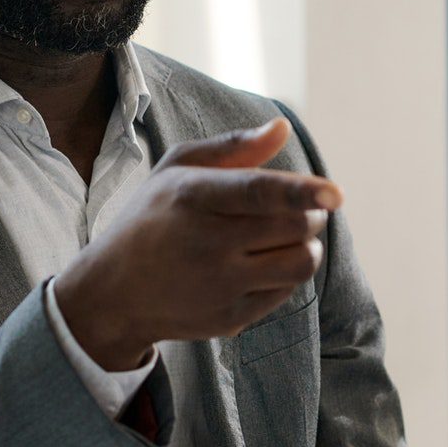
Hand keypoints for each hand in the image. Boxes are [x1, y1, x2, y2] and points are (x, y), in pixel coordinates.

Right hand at [53, 118, 342, 369]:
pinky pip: (286, 291)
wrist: (111, 293)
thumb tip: (283, 127)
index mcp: (193, 197)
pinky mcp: (230, 319)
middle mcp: (207, 244)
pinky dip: (287, 273)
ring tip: (290, 235)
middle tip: (301, 208)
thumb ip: (232, 148)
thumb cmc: (151, 218)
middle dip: (311, 212)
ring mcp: (220, 286)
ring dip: (308, 244)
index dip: (303, 191)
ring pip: (301, 262)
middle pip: (295, 226)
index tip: (336, 193)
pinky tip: (263, 263)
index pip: (259, 193)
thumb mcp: (176, 170)